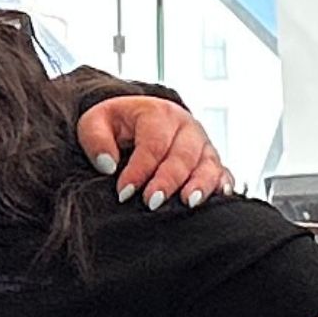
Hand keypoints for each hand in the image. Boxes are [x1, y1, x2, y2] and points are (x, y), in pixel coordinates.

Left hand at [79, 97, 230, 209]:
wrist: (139, 119)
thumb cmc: (117, 124)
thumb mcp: (95, 123)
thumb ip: (96, 140)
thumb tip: (108, 166)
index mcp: (158, 113)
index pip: (152, 144)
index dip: (139, 170)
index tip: (123, 193)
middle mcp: (186, 126)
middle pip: (182, 155)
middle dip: (167, 180)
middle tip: (151, 203)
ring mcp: (202, 143)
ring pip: (207, 163)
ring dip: (199, 184)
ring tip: (187, 203)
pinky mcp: (211, 160)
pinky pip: (222, 171)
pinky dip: (222, 183)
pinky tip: (221, 195)